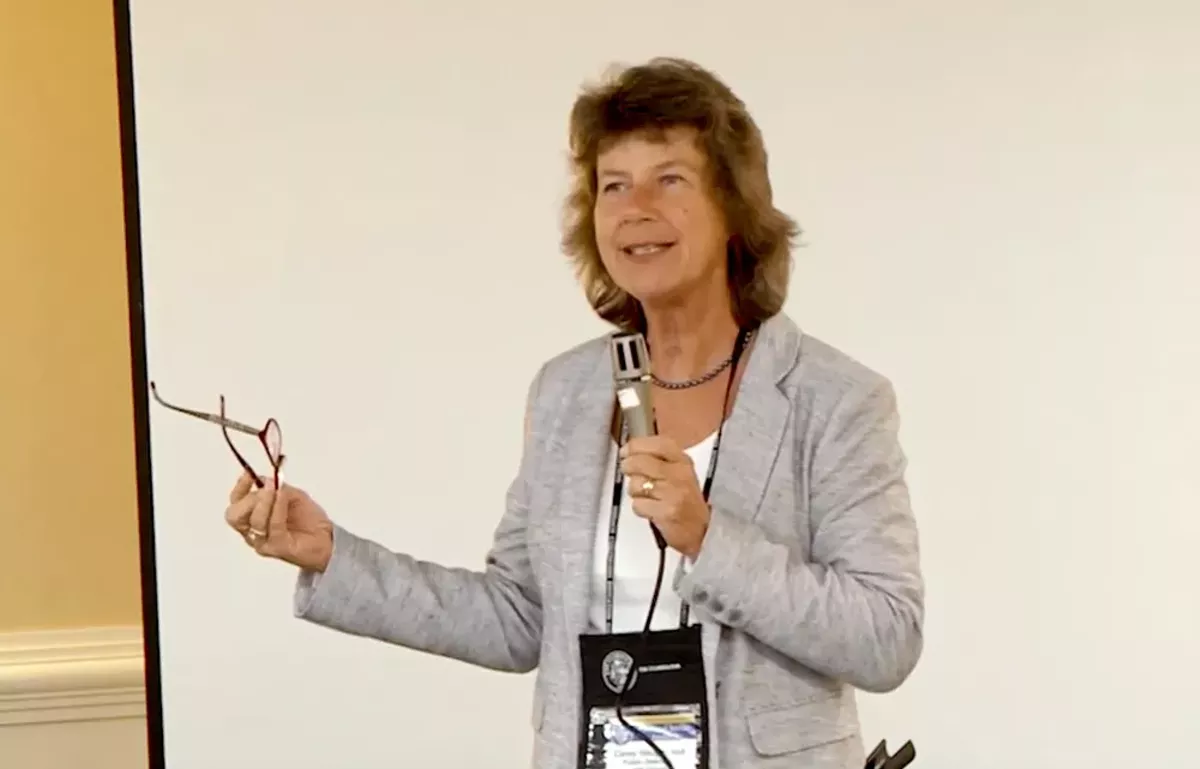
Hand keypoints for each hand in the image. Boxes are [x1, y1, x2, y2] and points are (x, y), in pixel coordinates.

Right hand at [224, 471, 333, 571]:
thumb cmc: (307, 518)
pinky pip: (274, 526)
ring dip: (266, 501)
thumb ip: (276, 487)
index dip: (239, 488)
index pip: (234, 504)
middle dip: (250, 498)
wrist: (327, 538)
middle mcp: (252, 533)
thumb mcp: (291, 495)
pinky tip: (284, 496)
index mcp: (251, 519)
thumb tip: (262, 479)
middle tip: (268, 487)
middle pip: (234, 516)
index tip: (248, 474)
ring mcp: (263, 542)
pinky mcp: (278, 548)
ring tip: (279, 490)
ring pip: (255, 521)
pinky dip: (278, 507)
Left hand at [619, 436, 709, 558]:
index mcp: (682, 461)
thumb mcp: (679, 472)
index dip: (636, 445)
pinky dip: (639, 508)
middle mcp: (679, 474)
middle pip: (640, 462)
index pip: (657, 443)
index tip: (626, 451)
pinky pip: (638, 504)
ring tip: (647, 496)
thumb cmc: (685, 501)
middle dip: (627, 466)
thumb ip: (658, 459)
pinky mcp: (667, 512)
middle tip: (628, 470)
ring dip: (635, 491)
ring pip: (636, 484)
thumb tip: (630, 450)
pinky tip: (650, 509)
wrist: (701, 531)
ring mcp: (674, 493)